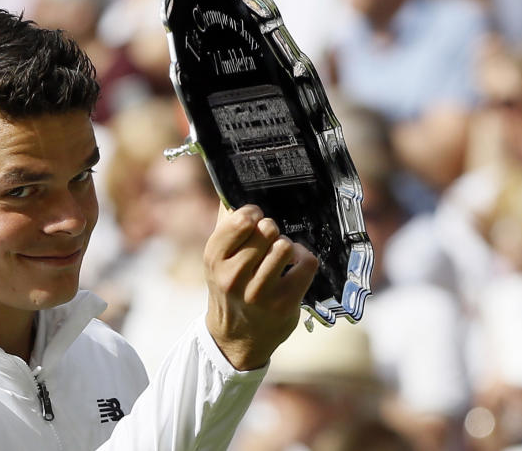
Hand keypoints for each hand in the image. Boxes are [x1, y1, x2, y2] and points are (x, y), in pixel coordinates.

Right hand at [204, 204, 317, 370]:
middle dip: (271, 230)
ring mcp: (259, 293)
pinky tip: (294, 267)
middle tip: (268, 241)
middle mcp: (233, 276)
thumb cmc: (231, 285)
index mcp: (215, 258)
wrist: (236, 337)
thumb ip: (226, 221)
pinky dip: (304, 259)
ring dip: (287, 246)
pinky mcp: (283, 304)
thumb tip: (234, 185)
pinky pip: (306, 263)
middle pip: (267, 230)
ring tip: (280, 256)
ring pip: (285, 246)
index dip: (253, 213)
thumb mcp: (219, 257)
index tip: (255, 220)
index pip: (241, 219)